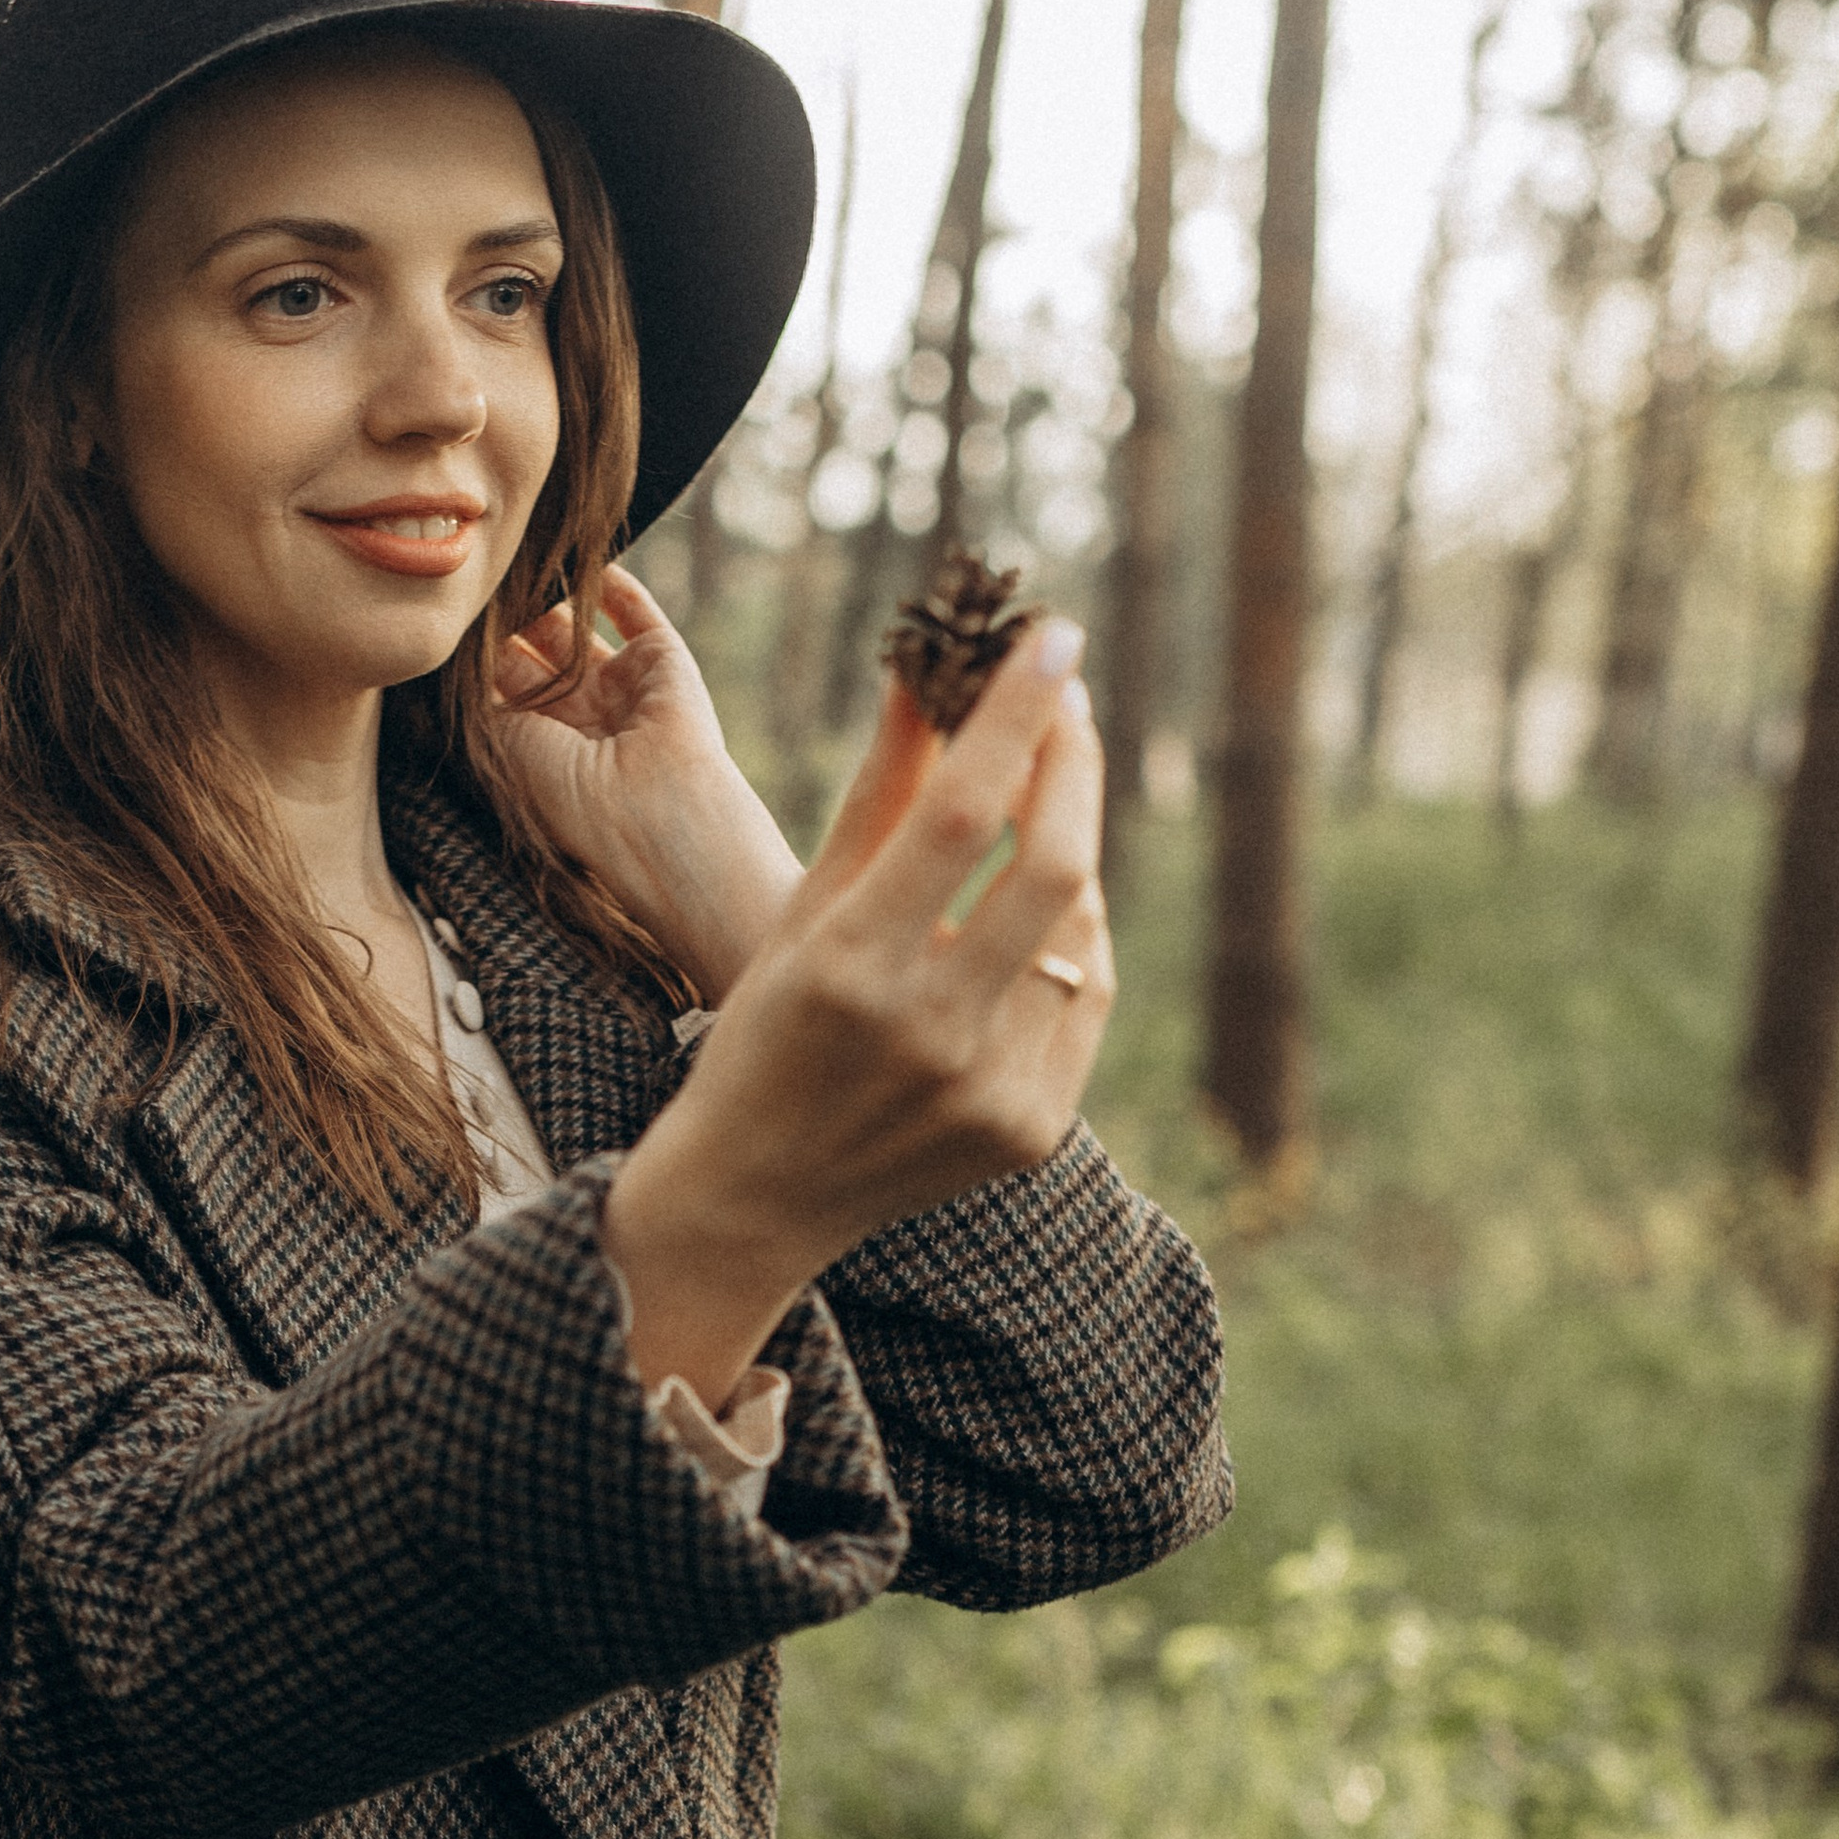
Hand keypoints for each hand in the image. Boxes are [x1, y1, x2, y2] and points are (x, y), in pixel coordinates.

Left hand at [488, 568, 800, 1001]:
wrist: (657, 813)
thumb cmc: (574, 798)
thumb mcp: (508, 744)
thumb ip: (487, 695)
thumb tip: (466, 650)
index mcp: (544, 747)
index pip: (504, 684)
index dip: (478, 648)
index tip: (449, 611)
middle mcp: (583, 717)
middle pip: (536, 649)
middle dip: (508, 614)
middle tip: (478, 575)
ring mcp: (624, 689)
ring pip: (578, 626)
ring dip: (549, 591)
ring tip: (516, 555)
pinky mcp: (664, 663)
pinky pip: (635, 613)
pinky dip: (611, 582)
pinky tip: (582, 553)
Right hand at [602, 617, 1114, 1404]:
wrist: (755, 1201)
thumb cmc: (761, 1035)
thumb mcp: (797, 912)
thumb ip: (876, 796)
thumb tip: (929, 674)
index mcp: (849, 970)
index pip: (960, 813)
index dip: (1016, 715)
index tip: (1052, 636)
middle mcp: (929, 1033)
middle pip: (1053, 867)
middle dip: (1072, 763)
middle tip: (1066, 700)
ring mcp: (992, 1092)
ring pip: (1078, 930)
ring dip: (1069, 845)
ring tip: (1037, 802)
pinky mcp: (1033, 1130)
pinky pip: (1083, 995)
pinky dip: (1072, 934)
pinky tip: (1042, 903)